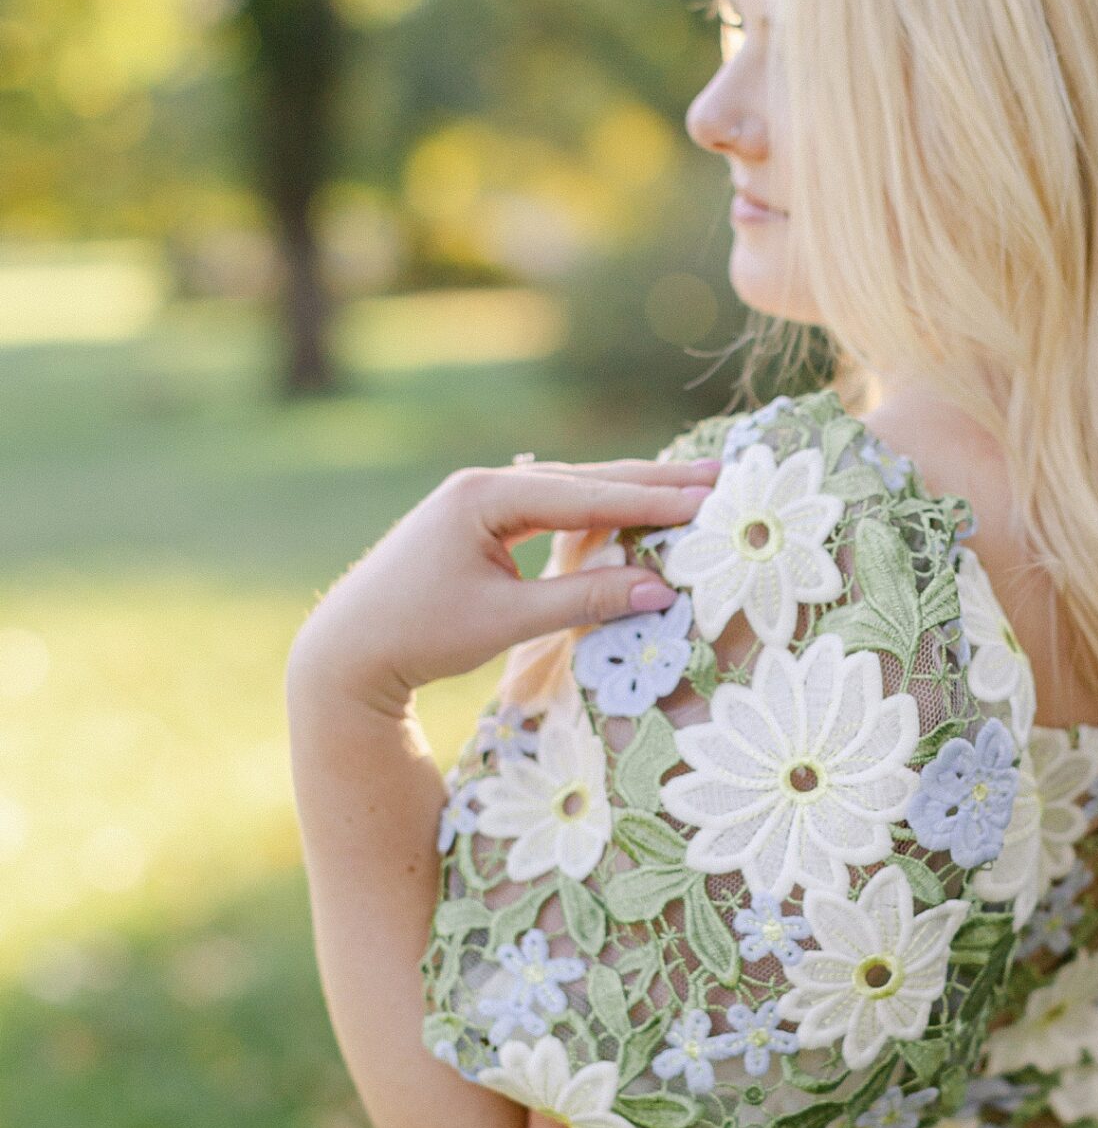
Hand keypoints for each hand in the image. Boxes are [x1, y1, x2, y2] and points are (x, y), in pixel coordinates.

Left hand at [288, 455, 717, 716]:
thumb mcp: (506, 620)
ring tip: (690, 489)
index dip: (651, 501)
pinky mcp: (480, 523)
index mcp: (485, 495)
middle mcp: (484, 485)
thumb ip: (585, 599)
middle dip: (652, 481)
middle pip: (585, 479)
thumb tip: (661, 588)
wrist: (348, 652)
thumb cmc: (420, 635)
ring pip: (571, 492)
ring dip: (628, 494)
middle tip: (718, 475)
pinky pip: (552, 511)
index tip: (707, 500)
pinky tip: (631, 515)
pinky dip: (596, 514)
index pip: (586, 495)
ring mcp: (481, 500)